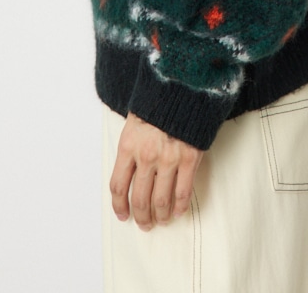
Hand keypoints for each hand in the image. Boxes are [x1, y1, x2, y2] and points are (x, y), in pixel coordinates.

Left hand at [110, 111, 204, 229]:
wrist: (183, 84)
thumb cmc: (158, 102)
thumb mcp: (134, 122)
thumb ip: (131, 148)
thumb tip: (130, 174)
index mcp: (128, 145)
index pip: (118, 186)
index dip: (119, 205)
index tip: (122, 214)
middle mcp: (146, 155)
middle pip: (140, 198)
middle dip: (141, 216)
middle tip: (144, 223)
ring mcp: (168, 158)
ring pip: (161, 200)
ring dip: (160, 216)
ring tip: (161, 221)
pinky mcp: (189, 158)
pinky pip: (183, 192)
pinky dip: (180, 207)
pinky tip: (178, 212)